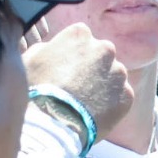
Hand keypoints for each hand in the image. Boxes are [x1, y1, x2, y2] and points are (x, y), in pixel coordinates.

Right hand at [22, 23, 134, 138]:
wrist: (52, 123)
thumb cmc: (36, 89)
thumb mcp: (30, 58)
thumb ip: (47, 47)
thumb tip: (52, 49)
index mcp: (80, 34)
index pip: (80, 38)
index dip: (72, 55)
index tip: (65, 69)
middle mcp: (104, 48)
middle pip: (100, 55)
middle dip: (91, 68)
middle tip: (77, 87)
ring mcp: (118, 72)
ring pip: (112, 76)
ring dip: (103, 86)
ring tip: (85, 104)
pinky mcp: (127, 95)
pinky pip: (120, 97)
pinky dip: (111, 104)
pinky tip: (94, 114)